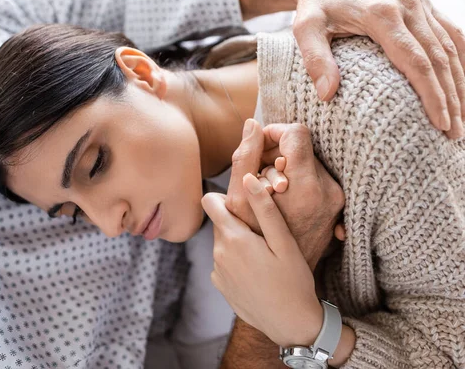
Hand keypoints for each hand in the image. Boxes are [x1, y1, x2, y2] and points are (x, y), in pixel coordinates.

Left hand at [202, 181, 322, 347]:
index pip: (210, 202)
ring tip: (264, 253)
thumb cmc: (293, 281)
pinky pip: (223, 261)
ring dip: (237, 241)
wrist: (290, 325)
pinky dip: (236, 260)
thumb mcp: (284, 242)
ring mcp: (217, 271)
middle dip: (237, 220)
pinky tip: (258, 271)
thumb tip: (247, 178)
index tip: (244, 200)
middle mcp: (218, 253)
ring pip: (222, 242)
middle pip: (219, 222)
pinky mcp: (220, 285)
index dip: (226, 196)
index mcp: (233, 238)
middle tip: (264, 230)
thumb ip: (264, 208)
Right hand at [226, 120, 343, 269]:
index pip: (296, 133)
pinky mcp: (337, 207)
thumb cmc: (255, 242)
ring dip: (284, 167)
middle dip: (275, 153)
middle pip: (301, 146)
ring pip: (307, 161)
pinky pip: (314, 177)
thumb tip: (253, 124)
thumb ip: (245, 156)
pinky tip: (282, 196)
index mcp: (306, 186)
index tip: (259, 145)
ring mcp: (335, 200)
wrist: (283, 287)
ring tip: (269, 188)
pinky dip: (295, 179)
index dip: (274, 133)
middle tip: (260, 172)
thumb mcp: (240, 199)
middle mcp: (328, 191)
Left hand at [240, 0, 464, 137]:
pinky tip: (462, 87)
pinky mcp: (423, 4)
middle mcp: (409, 6)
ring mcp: (420, 3)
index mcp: (382, 14)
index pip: (416, 61)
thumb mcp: (305, 29)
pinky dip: (462, 61)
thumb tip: (327, 95)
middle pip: (440, 58)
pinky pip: (451, 34)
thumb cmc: (314, 5)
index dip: (431, 94)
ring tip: (461, 120)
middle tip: (453, 134)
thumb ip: (315, 59)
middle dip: (451, 98)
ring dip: (460, 84)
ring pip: (451, 47)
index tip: (440, 123)